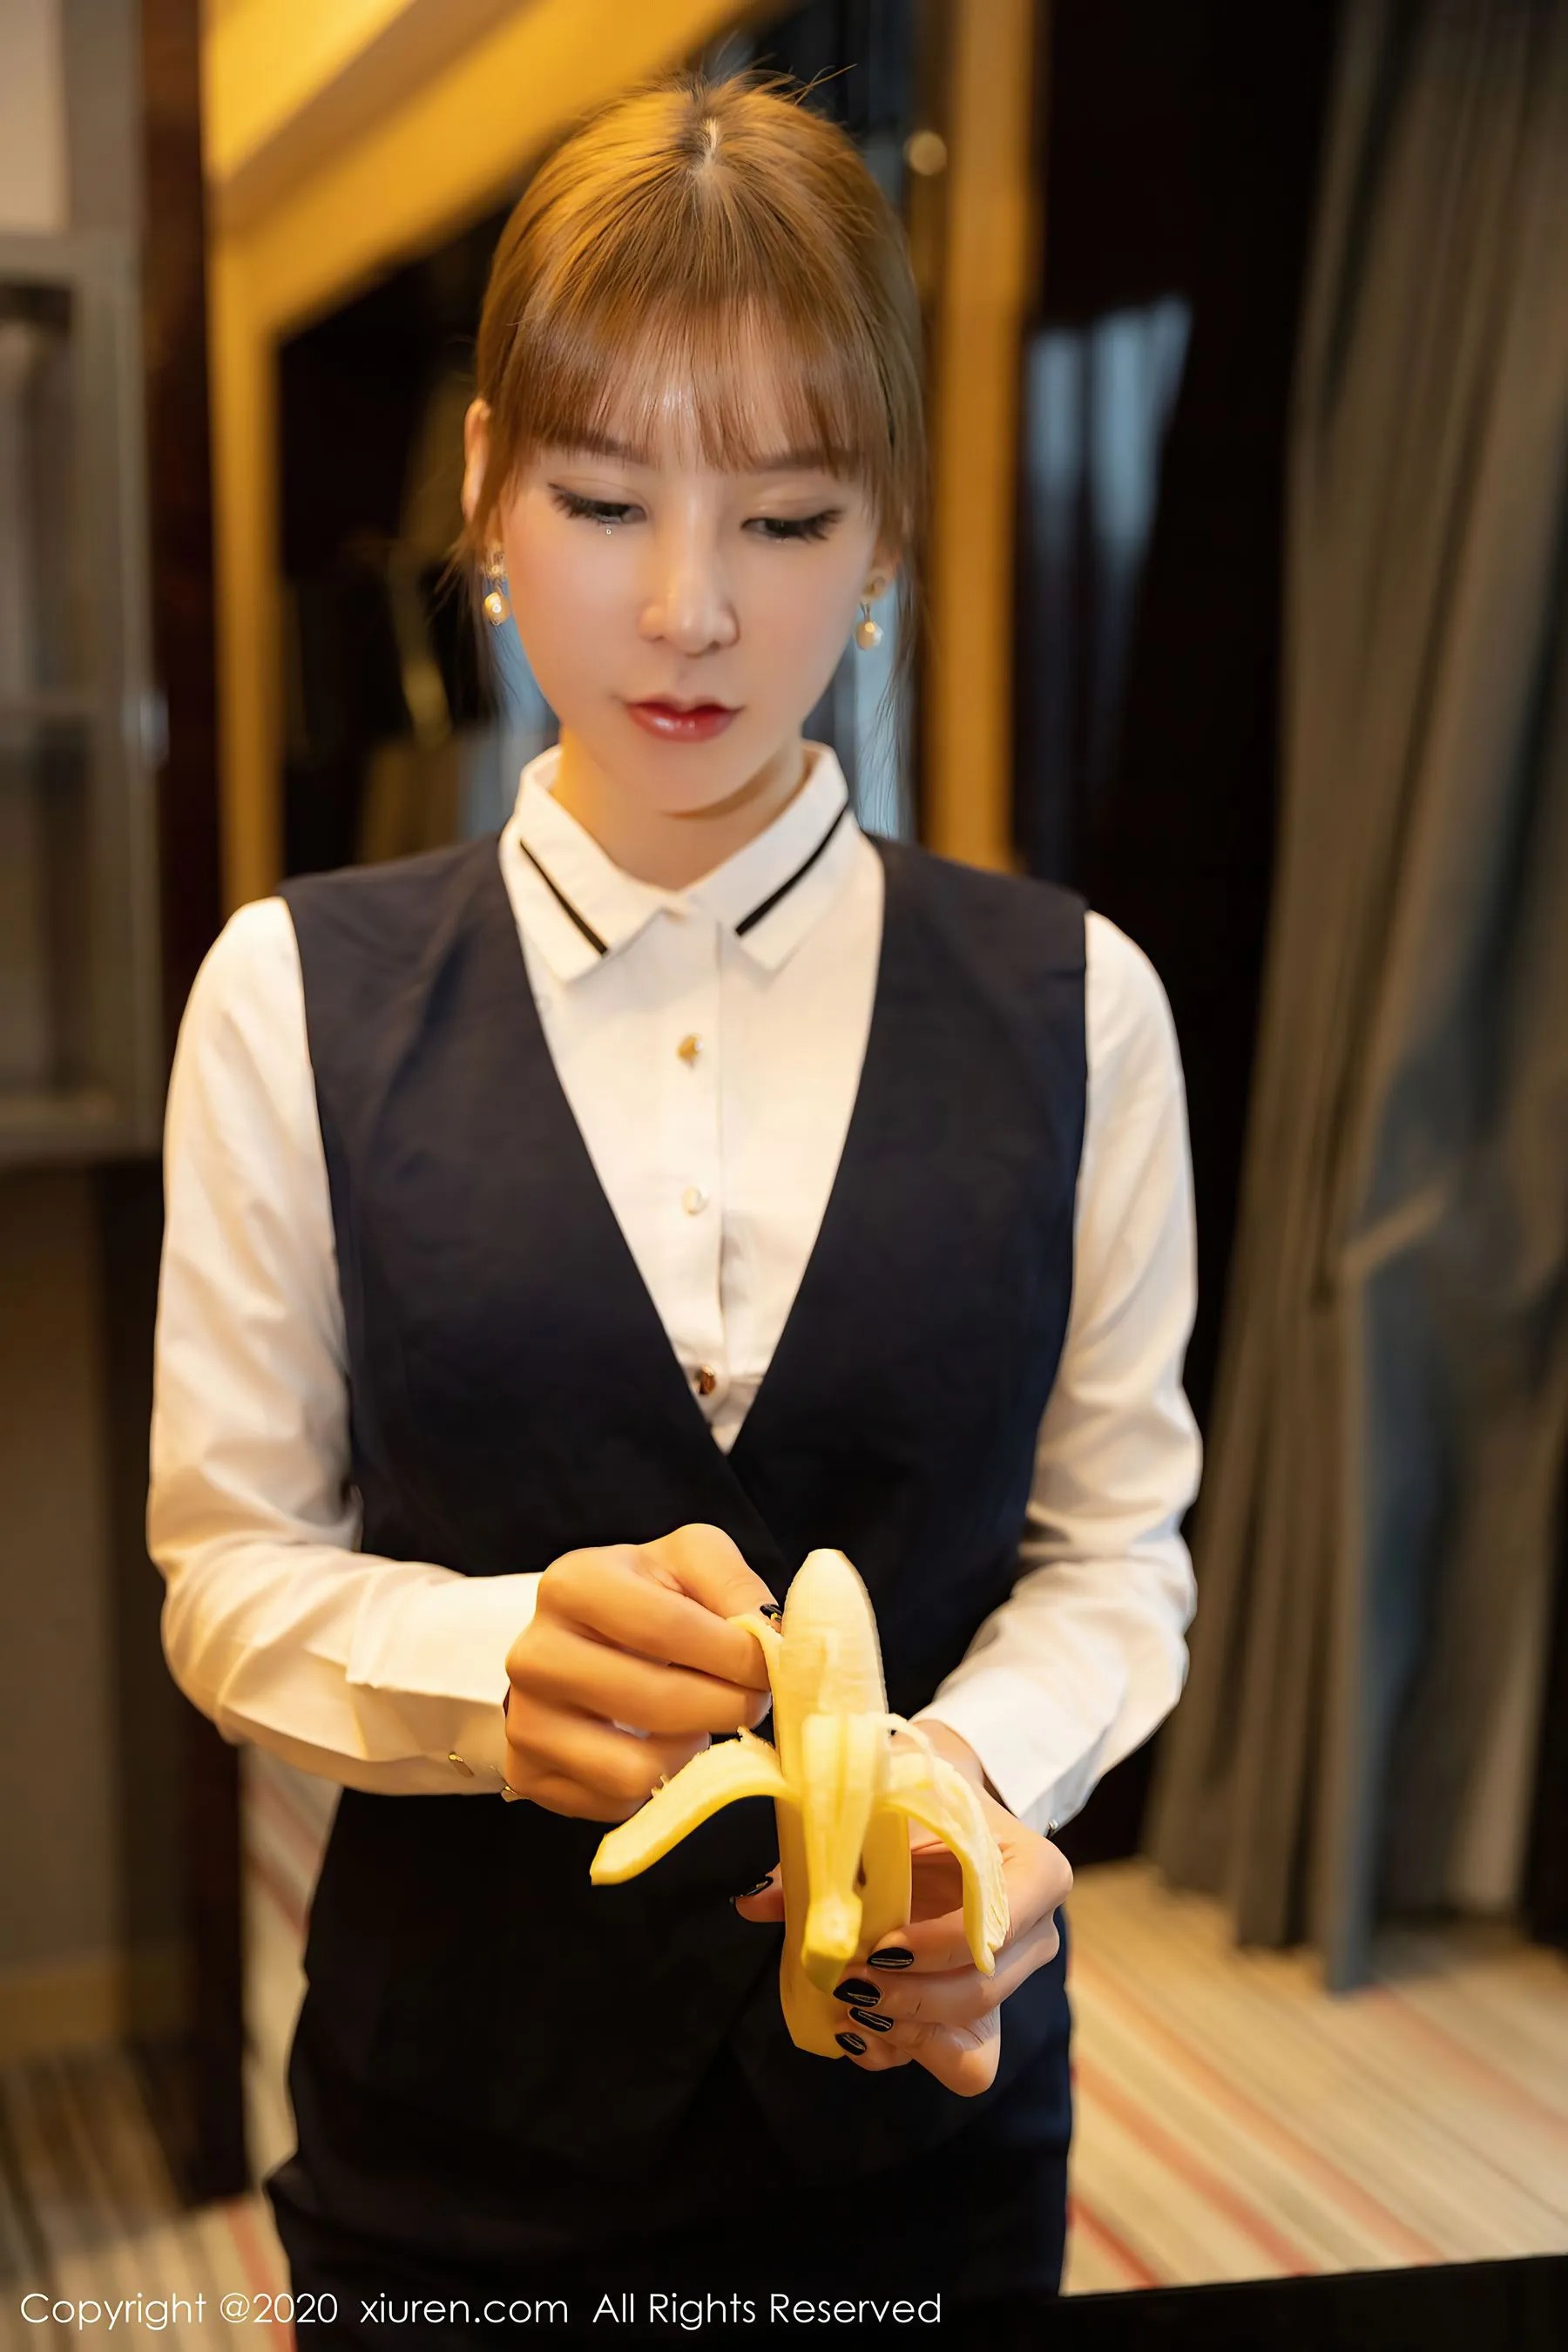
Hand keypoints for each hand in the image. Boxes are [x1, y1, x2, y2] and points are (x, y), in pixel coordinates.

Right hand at [503, 1525, 776, 1821]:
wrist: (579, 1640)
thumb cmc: (646, 1597)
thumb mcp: (692, 1561)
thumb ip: (737, 1586)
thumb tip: (770, 1639)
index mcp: (574, 1584)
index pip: (670, 1629)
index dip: (737, 1655)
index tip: (772, 1665)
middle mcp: (534, 1653)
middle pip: (657, 1704)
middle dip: (728, 1707)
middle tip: (752, 1699)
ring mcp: (524, 1720)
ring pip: (635, 1769)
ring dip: (692, 1751)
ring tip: (701, 1721)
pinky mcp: (528, 1774)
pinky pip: (616, 1803)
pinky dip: (657, 1783)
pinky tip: (659, 1745)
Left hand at [734, 1727, 1071, 2096]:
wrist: (942, 1803)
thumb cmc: (920, 1792)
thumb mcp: (886, 1796)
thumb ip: (829, 1843)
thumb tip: (754, 1901)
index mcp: (1037, 1873)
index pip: (1002, 1926)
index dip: (939, 1946)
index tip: (880, 1944)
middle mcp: (1035, 1936)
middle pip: (981, 1994)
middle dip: (908, 1997)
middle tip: (847, 1981)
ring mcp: (1009, 1980)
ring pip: (969, 2041)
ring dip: (902, 2030)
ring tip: (847, 2003)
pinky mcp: (979, 2013)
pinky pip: (952, 2062)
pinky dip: (901, 2051)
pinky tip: (855, 2027)